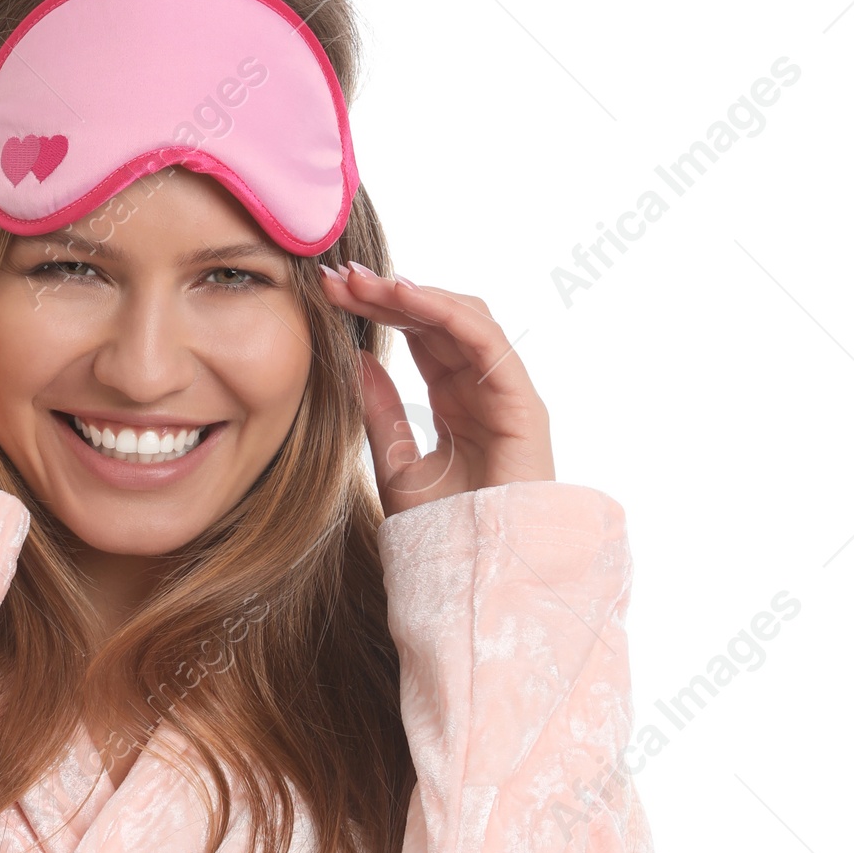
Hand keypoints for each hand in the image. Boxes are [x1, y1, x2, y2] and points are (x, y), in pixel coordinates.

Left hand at [320, 263, 554, 516]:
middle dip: (386, 293)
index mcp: (457, 400)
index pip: (419, 335)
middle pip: (437, 319)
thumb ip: (381, 410)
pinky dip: (443, 311)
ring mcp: (506, 392)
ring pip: (461, 318)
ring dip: (410, 294)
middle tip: (337, 277)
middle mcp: (484, 388)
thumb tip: (355, 359)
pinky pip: (484, 339)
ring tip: (361, 283)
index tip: (331, 293)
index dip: (379, 309)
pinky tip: (402, 295)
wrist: (478, 575)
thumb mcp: (395, 462)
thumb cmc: (444, 531)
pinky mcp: (522, 401)